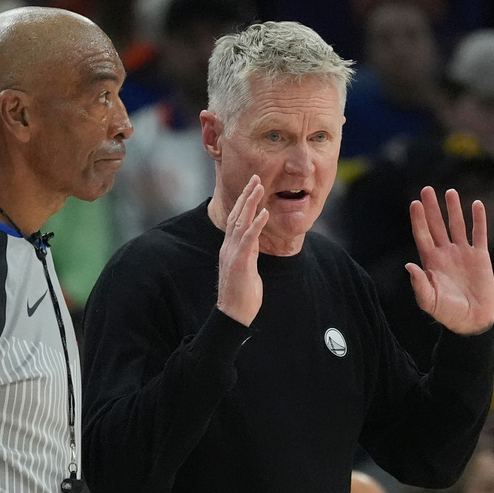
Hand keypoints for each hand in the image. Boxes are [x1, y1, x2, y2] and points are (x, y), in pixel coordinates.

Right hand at [217, 175, 268, 325]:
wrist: (233, 315)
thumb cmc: (242, 297)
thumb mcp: (246, 271)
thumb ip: (247, 256)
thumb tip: (253, 248)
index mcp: (230, 249)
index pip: (236, 220)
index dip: (244, 203)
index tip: (252, 187)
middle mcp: (229, 247)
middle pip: (236, 215)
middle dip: (246, 195)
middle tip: (255, 177)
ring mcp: (233, 253)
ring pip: (241, 222)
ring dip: (251, 203)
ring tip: (259, 186)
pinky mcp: (240, 262)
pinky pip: (249, 239)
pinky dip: (256, 224)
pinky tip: (264, 213)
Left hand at [406, 187, 493, 334]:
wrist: (471, 321)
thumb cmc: (447, 313)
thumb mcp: (429, 301)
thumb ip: (419, 284)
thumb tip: (409, 265)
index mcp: (431, 262)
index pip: (423, 235)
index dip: (419, 219)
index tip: (414, 203)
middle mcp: (445, 253)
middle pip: (437, 225)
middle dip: (432, 208)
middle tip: (427, 189)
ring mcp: (463, 253)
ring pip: (457, 225)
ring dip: (453, 209)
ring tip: (450, 192)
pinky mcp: (480, 257)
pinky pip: (479, 233)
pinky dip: (479, 219)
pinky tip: (476, 204)